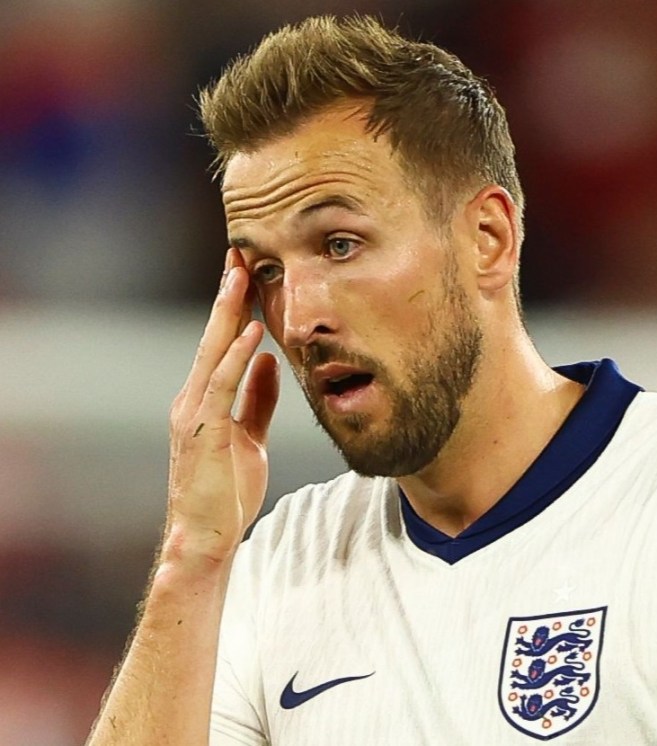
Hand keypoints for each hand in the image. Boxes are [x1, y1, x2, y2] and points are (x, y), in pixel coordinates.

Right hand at [164, 249, 279, 563]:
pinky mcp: (202, 431)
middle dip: (226, 296)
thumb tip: (271, 361)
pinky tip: (252, 332)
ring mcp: (193, 414)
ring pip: (212, 352)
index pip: (220, 344)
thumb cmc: (227, 490)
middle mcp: (192, 399)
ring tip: (241, 276)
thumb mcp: (250, 436)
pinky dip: (237, 357)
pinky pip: (221, 386)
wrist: (208, 536)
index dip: (232, 308)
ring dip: (228, 313)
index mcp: (204, 400)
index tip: (245, 272)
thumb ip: (257, 399)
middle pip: (212, 337)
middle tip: (238, 253)